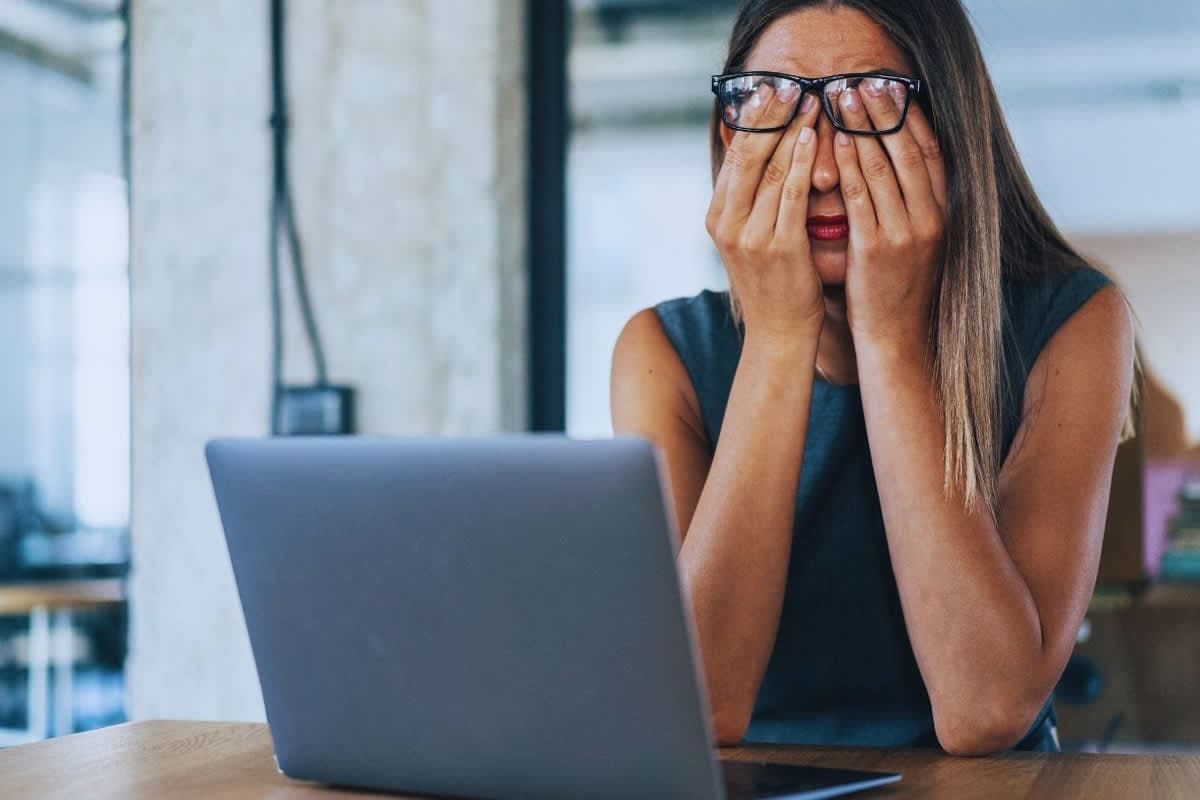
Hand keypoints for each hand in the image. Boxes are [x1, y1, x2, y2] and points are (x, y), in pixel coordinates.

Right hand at [705, 85, 824, 345]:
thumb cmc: (773, 283)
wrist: (779, 333)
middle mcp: (727, 224)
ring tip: (811, 101)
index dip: (753, 119)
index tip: (770, 90)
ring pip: (772, 169)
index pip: (733, 156)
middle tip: (790, 84)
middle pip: (748, 156)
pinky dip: (803, 162)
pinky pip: (792, 194)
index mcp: (716, 217)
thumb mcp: (750, 237)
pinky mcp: (779, 246)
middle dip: (771, 116)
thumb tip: (759, 153)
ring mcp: (751, 236)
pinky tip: (815, 138)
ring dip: (793, 130)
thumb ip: (751, 199)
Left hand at [832, 82, 947, 355]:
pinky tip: (837, 141)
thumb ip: (909, 205)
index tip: (893, 88)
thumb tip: (894, 164)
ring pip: (884, 168)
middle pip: (908, 151)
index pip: (931, 152)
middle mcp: (931, 218)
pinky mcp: (877, 249)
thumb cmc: (895, 289)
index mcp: (943, 214)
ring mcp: (906, 233)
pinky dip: (851, 166)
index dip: (911, 117)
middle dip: (884, 113)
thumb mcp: (914, 242)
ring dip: (862, 128)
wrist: (896, 339)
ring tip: (843, 99)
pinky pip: (861, 197)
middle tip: (862, 82)